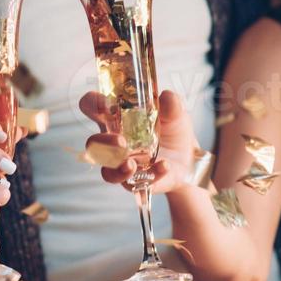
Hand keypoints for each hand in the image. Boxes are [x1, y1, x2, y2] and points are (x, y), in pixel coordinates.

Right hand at [81, 89, 197, 192]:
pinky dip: (153, 174)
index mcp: (117, 120)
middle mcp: (114, 143)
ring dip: (117, 169)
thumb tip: (166, 96)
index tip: (104, 104)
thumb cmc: (173, 132)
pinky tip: (164, 165)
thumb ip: (171, 104)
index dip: (91, 104)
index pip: (92, 108)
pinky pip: (137, 183)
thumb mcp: (176, 114)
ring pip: (107, 172)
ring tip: (131, 164)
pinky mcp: (137, 181)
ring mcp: (123, 164)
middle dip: (102, 142)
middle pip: (93, 144)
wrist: (189, 158)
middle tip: (121, 141)